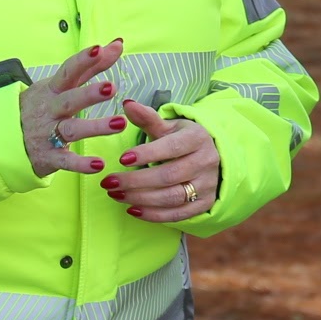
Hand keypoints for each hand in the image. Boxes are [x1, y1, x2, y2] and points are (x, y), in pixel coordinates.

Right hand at [22, 40, 130, 177]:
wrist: (5, 138)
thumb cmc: (42, 106)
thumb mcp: (61, 84)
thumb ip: (91, 66)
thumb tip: (118, 44)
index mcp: (53, 89)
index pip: (68, 71)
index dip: (83, 60)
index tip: (99, 49)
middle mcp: (51, 109)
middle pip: (70, 99)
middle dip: (89, 93)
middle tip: (112, 87)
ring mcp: (48, 133)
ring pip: (72, 129)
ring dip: (95, 127)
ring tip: (120, 124)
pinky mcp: (49, 156)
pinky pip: (66, 160)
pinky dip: (81, 164)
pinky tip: (99, 164)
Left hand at [98, 98, 219, 221]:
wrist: (210, 157)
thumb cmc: (182, 140)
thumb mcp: (168, 126)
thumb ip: (147, 118)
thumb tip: (126, 104)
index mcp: (197, 138)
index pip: (172, 147)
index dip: (147, 154)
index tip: (122, 158)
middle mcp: (206, 162)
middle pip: (168, 175)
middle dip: (135, 181)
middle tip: (110, 183)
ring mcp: (207, 185)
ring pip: (172, 197)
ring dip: (140, 198)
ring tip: (116, 195)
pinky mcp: (205, 204)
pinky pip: (177, 214)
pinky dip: (153, 215)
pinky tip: (132, 209)